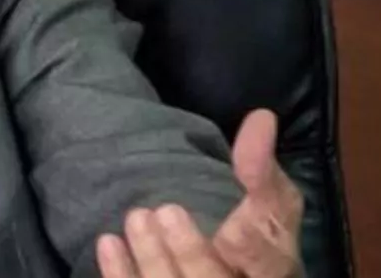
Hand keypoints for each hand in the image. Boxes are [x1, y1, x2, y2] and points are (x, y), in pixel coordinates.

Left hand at [96, 109, 303, 277]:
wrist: (235, 274)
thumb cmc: (257, 239)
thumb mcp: (272, 206)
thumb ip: (264, 169)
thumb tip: (261, 117)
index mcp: (272, 269)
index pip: (269, 262)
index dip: (253, 248)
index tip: (237, 228)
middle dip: (191, 254)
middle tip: (166, 211)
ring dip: (153, 259)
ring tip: (137, 217)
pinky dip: (121, 272)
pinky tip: (108, 241)